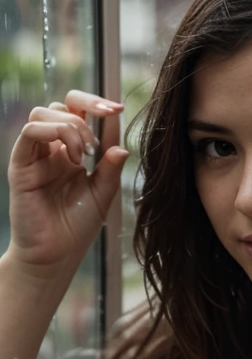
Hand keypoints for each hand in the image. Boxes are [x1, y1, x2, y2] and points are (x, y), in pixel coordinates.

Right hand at [7, 90, 128, 270]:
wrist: (56, 255)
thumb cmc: (77, 227)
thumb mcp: (103, 194)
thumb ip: (110, 168)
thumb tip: (123, 146)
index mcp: (72, 151)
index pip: (80, 114)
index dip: (98, 105)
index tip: (118, 109)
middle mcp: (52, 149)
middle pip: (61, 104)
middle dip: (88, 103)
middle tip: (109, 115)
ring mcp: (36, 155)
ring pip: (44, 113)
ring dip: (73, 125)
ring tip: (88, 154)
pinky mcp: (21, 165)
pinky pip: (30, 132)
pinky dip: (55, 133)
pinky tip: (74, 158)